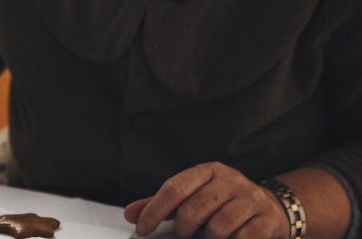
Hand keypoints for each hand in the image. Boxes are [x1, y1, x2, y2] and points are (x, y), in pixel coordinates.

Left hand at [124, 162, 288, 238]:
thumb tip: (130, 213)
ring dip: (208, 237)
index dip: (154, 210)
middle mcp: (229, 179)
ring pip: (216, 228)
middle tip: (184, 233)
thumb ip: (162, 205)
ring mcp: (250, 198)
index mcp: (208, 170)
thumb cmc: (223, 203)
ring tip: (209, 234)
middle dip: (183, 228)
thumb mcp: (193, 196)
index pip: (174, 188)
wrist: (271, 207)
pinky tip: (231, 237)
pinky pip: (240, 238)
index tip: (142, 229)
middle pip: (193, 209)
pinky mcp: (267, 219)